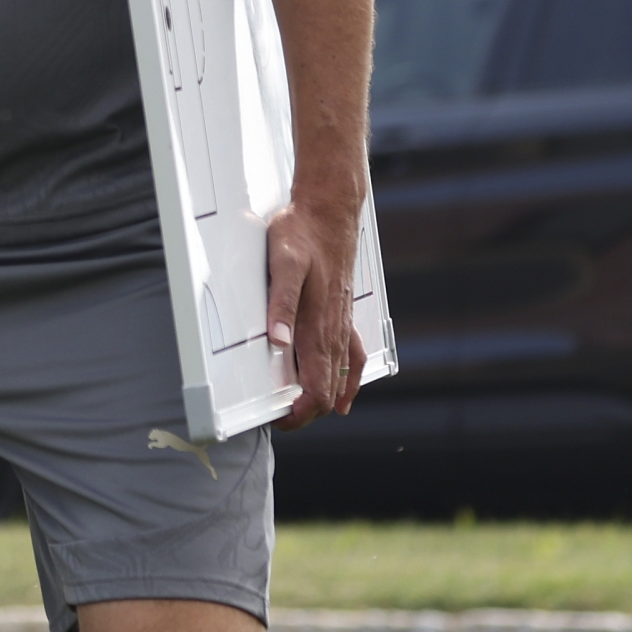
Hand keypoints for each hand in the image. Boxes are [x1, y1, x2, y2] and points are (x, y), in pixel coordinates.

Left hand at [264, 197, 365, 430]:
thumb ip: (280, 305)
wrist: (329, 211)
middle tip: (278, 419)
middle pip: (327, 390)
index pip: (316, 388)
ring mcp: (342, 324)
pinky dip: (349, 381)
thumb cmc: (300, 234)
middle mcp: (333, 331)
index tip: (277, 419)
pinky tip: (345, 396)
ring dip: (321, 399)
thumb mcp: (281, 264)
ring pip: (339, 377)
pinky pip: (354, 357)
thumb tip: (278, 343)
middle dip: (305, 413)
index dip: (299, 413)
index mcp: (317, 326)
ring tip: (299, 413)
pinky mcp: (344, 314)